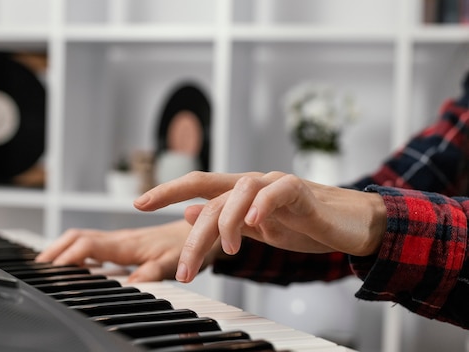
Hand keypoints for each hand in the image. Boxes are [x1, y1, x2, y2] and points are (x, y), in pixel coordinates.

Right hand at [35, 220, 222, 281]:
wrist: (201, 228)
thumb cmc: (189, 245)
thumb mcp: (173, 264)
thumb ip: (151, 273)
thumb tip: (130, 286)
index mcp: (127, 244)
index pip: (87, 246)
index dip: (68, 257)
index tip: (53, 271)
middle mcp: (120, 239)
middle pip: (78, 238)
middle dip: (55, 250)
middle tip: (38, 268)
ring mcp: (121, 240)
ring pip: (83, 238)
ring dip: (63, 249)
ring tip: (47, 265)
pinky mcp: (125, 243)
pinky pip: (94, 243)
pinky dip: (77, 250)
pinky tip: (75, 263)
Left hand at [133, 171, 386, 282]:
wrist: (349, 223)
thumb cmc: (304, 224)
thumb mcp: (255, 228)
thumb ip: (225, 221)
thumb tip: (188, 215)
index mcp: (239, 194)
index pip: (197, 186)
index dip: (167, 192)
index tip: (138, 203)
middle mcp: (252, 184)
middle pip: (212, 197)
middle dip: (193, 235)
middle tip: (184, 270)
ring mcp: (275, 184)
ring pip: (239, 192)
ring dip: (227, 223)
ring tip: (227, 252)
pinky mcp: (300, 190)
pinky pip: (277, 190)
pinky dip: (263, 204)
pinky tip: (254, 222)